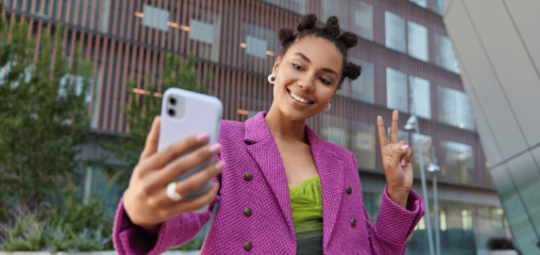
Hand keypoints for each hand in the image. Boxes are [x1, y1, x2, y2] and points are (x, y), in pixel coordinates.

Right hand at [122, 116, 222, 230]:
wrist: (135, 211)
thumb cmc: (144, 179)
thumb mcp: (144, 160)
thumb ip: (154, 140)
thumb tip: (161, 117)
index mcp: (145, 167)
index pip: (169, 151)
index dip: (188, 142)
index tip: (205, 134)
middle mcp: (150, 184)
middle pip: (180, 167)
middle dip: (201, 156)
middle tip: (218, 146)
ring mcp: (159, 200)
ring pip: (187, 187)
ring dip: (207, 175)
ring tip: (221, 163)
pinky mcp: (169, 212)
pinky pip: (191, 205)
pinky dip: (206, 196)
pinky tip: (216, 186)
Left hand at [377, 111, 413, 207]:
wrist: (401, 185)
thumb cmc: (393, 176)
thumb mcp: (392, 164)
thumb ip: (397, 153)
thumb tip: (405, 144)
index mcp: (385, 151)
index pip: (382, 136)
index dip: (381, 126)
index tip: (379, 117)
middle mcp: (392, 149)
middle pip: (393, 132)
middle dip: (394, 122)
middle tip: (395, 110)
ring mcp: (400, 152)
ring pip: (404, 144)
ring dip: (404, 152)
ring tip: (401, 162)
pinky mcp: (408, 155)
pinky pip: (410, 150)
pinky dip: (409, 155)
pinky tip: (406, 162)